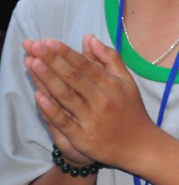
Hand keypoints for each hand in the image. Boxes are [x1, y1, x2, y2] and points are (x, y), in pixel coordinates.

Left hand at [24, 35, 159, 170]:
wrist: (140, 145)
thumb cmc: (131, 110)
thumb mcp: (126, 81)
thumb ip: (109, 58)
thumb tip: (89, 38)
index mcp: (113, 84)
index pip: (85, 65)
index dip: (66, 53)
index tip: (49, 42)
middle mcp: (103, 99)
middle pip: (73, 77)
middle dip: (53, 61)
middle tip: (35, 47)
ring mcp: (92, 119)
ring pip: (66, 96)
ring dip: (48, 79)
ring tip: (33, 64)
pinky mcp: (84, 137)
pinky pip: (64, 121)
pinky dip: (51, 109)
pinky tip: (39, 97)